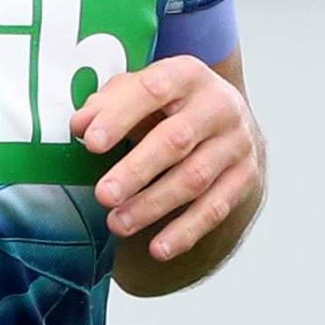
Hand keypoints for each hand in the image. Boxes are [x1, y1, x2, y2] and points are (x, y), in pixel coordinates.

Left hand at [72, 56, 260, 264]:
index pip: (152, 90)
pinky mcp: (245, 176)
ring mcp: (236, 143)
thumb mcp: (137, 90)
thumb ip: (106, 104)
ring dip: (153, 205)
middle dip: (136, 170)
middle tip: (103, 195)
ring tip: (117, 224)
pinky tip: (157, 249)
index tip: (90, 142)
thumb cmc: (167, 103)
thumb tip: (79, 126)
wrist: (226, 118)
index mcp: (186, 74)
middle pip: (176, 140)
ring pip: (194, 178)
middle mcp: (218, 106)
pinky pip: (215, 209)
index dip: (120, 116)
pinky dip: (185, 232)